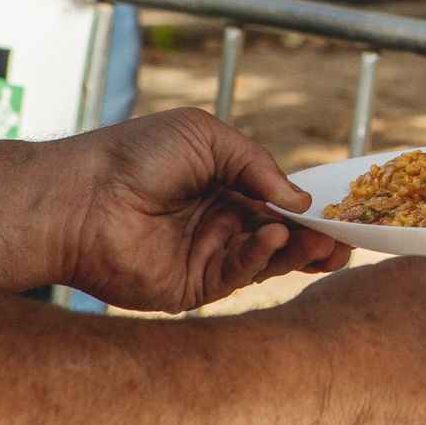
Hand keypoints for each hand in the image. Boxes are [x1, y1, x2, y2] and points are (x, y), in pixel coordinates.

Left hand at [50, 110, 350, 311]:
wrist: (79, 196)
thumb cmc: (135, 155)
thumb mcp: (206, 137)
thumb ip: (256, 164)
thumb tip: (299, 199)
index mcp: (223, 186)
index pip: (277, 201)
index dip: (309, 208)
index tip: (343, 212)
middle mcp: (218, 224)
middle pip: (280, 236)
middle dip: (314, 238)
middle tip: (346, 240)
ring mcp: (205, 257)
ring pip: (265, 260)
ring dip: (296, 251)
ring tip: (323, 243)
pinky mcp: (190, 286)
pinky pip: (236, 276)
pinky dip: (259, 258)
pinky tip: (271, 238)